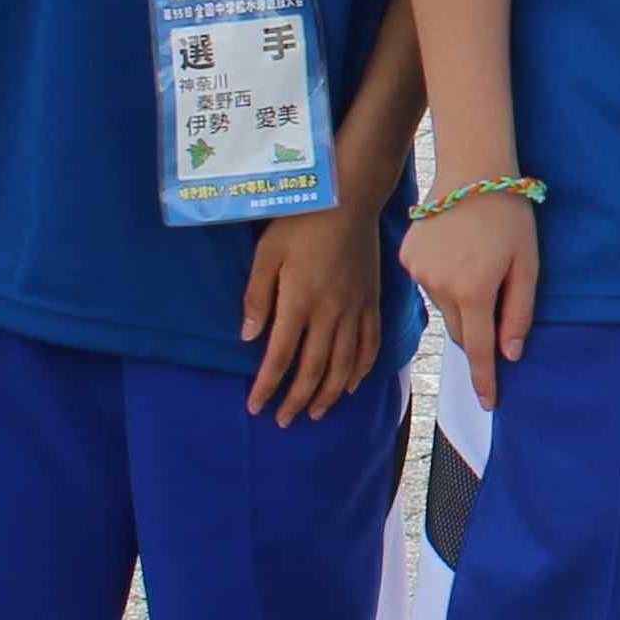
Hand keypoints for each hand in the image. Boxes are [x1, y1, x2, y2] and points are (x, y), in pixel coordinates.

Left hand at [239, 202, 380, 425]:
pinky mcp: (372, 302)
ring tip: (315, 412)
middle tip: (283, 421)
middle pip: (313, 368)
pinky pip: (370, 344)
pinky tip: (352, 385)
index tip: (255, 407)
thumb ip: (256, 297)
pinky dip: (361, 369)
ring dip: (328, 393)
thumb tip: (248, 337)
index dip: (267, 386)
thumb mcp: (266, 253)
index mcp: (299, 301)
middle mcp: (330, 312)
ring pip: (344, 363)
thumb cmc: (301, 222)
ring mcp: (355, 309)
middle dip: (296, 399)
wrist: (350, 199)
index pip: (280, 356)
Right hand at [404, 191, 538, 408]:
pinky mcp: (407, 258)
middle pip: (461, 331)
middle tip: (495, 301)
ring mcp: (419, 273)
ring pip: (445, 308)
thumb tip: (510, 354)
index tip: (488, 404)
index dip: (484, 379)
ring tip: (477, 261)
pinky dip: (444, 280)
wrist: (471, 170)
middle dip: (478, 332)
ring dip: (461, 301)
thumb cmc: (509, 216)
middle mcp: (441, 287)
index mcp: (474, 291)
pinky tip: (456, 251)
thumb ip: (518, 312)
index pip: (479, 349)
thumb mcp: (528, 265)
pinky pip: (429, 284)